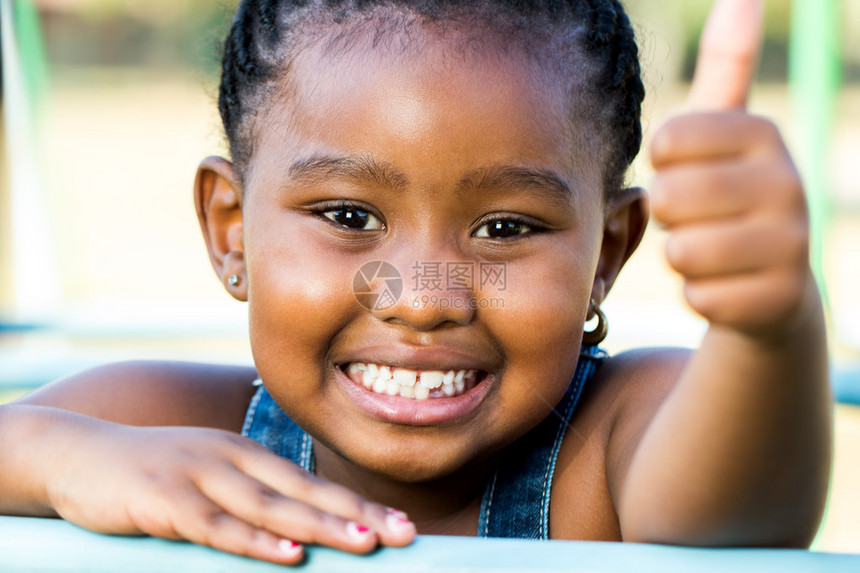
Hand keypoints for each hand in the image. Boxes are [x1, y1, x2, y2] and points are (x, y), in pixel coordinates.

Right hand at [46, 419, 415, 564]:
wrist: (76, 453)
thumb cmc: (151, 472)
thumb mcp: (205, 475)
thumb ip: (246, 496)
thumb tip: (293, 528)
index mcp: (244, 454)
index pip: (311, 483)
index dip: (357, 504)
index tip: (402, 524)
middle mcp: (230, 460)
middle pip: (303, 491)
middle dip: (356, 514)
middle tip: (404, 533)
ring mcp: (198, 477)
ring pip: (269, 507)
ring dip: (319, 526)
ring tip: (364, 543)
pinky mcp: (164, 501)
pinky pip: (216, 526)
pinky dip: (254, 541)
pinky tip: (288, 554)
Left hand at [650, 0, 813, 336]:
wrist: (771, 282)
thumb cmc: (727, 197)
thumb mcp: (726, 132)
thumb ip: (727, 65)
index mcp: (765, 134)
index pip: (667, 143)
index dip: (663, 167)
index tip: (690, 172)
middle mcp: (790, 183)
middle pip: (670, 197)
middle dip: (670, 215)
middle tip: (698, 219)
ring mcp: (792, 245)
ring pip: (682, 251)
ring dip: (682, 257)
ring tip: (712, 251)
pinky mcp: (779, 300)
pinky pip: (698, 297)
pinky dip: (699, 296)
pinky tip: (726, 287)